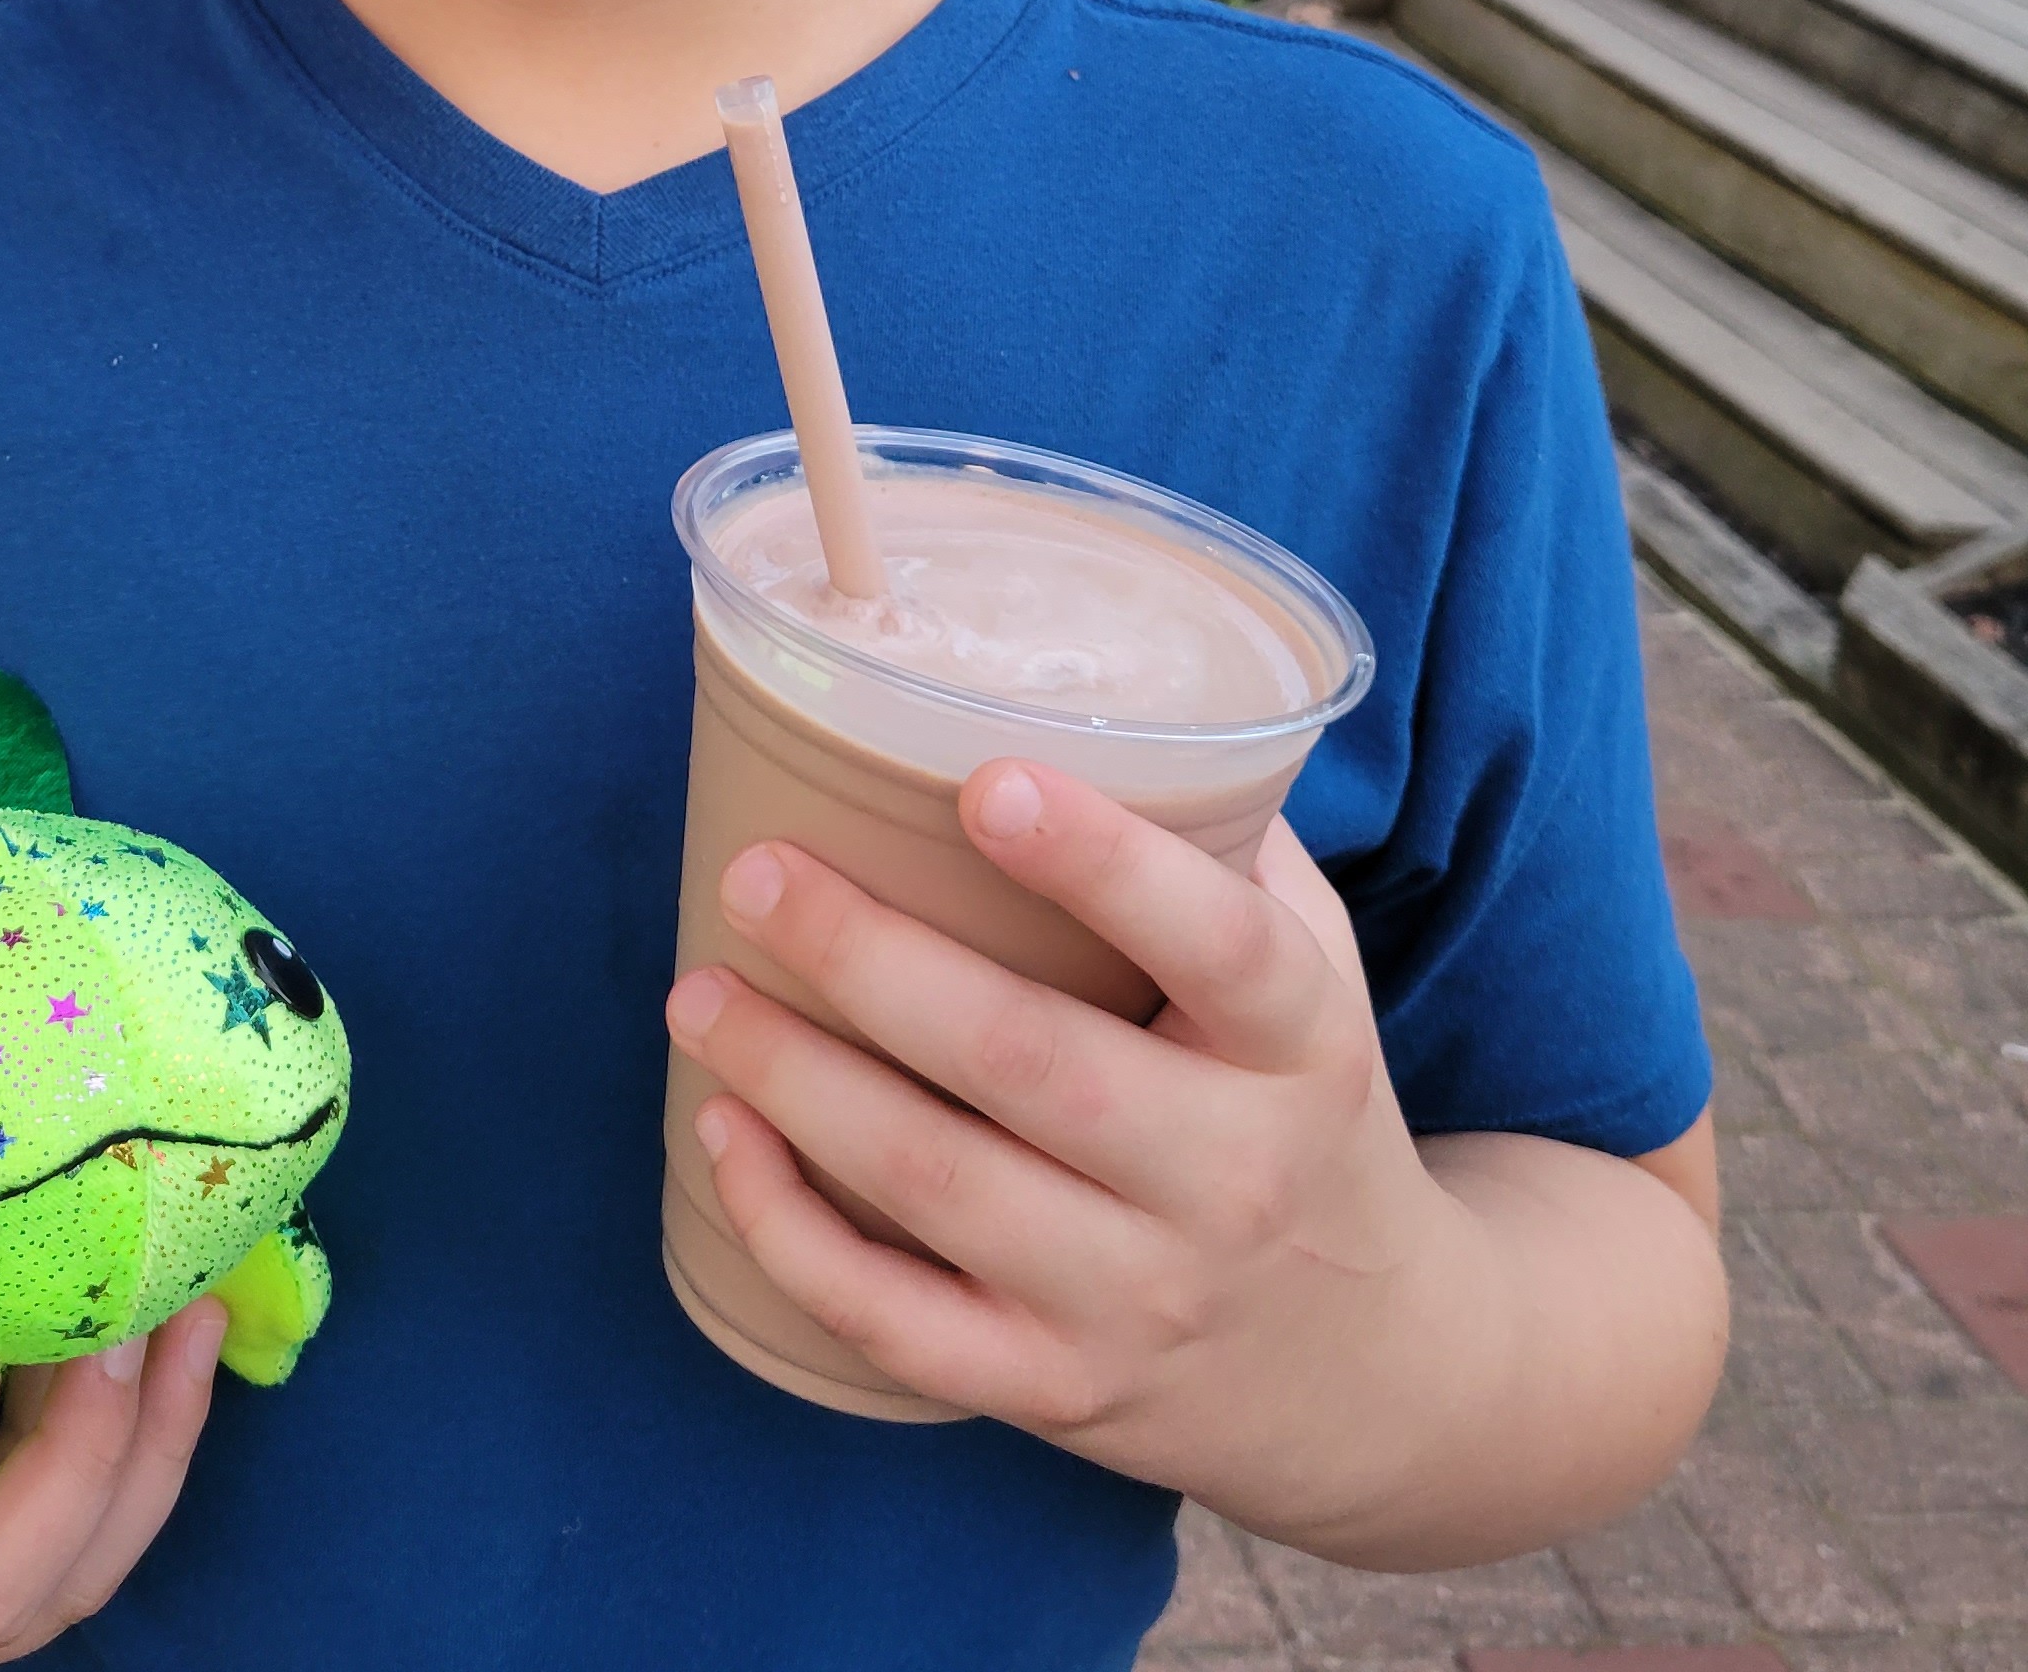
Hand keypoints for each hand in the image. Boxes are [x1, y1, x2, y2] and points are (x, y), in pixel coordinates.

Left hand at [663, 759, 1473, 1537]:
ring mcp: (1142, 1300)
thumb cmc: (1302, 1105)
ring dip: (796, 1081)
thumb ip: (1219, 840)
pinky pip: (898, 1324)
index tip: (984, 779)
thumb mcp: (1316, 971)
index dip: (1103, 862)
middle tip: (755, 873)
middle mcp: (1230, 1179)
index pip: (1220, 947)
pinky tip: (724, 1133)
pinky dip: (791, 1230)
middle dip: (870, 961)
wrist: (1382, 1368)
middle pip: (1030, 1063)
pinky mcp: (1061, 1389)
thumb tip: (1070, 690)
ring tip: (697, 992)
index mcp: (1299, 1045)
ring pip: (938, 1186)